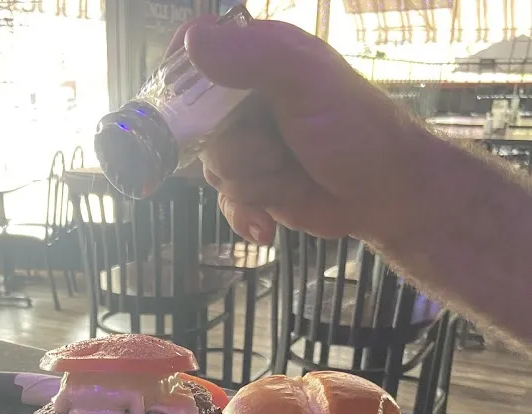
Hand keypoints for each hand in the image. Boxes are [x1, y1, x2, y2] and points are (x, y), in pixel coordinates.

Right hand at [183, 18, 427, 242]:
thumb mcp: (305, 80)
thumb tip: (193, 40)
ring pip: (213, 168)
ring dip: (254, 182)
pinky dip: (247, 214)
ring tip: (292, 175)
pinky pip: (226, 202)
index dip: (180, 75)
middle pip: (197, 125)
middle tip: (278, 149)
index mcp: (256, 58)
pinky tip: (269, 222)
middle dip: (238, 150)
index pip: (195, 48)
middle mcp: (246, 99)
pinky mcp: (255, 185)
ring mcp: (249, 145)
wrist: (384, 193)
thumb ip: (252, 57)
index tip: (188, 104)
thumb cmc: (355, 129)